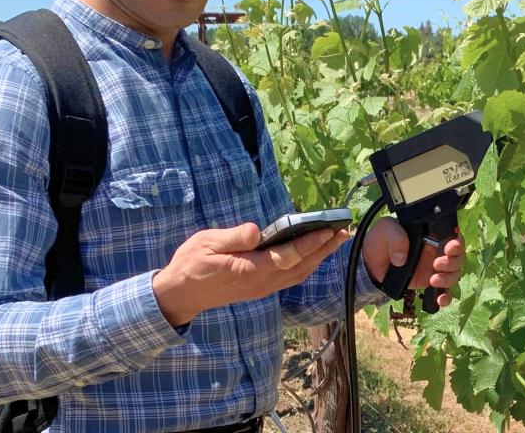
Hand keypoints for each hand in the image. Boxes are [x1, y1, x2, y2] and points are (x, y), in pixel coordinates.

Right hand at [152, 222, 348, 326]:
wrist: (181, 294)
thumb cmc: (192, 264)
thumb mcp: (207, 243)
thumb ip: (234, 237)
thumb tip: (257, 231)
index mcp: (250, 270)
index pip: (288, 256)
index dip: (310, 243)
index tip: (328, 230)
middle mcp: (261, 283)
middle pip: (301, 266)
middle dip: (323, 250)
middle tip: (343, 232)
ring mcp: (262, 288)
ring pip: (298, 274)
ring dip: (318, 258)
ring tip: (334, 240)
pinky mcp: (260, 289)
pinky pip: (290, 277)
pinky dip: (305, 264)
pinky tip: (311, 253)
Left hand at [361, 217, 465, 307]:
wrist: (371, 265)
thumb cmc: (380, 241)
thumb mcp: (385, 230)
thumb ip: (395, 236)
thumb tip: (402, 257)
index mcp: (431, 234)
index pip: (453, 236)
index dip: (457, 242)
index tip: (449, 248)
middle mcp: (437, 250)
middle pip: (458, 257)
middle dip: (453, 262)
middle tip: (437, 264)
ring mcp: (435, 268)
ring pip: (454, 274)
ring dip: (449, 278)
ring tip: (433, 280)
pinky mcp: (430, 282)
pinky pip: (445, 291)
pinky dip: (446, 296)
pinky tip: (440, 299)